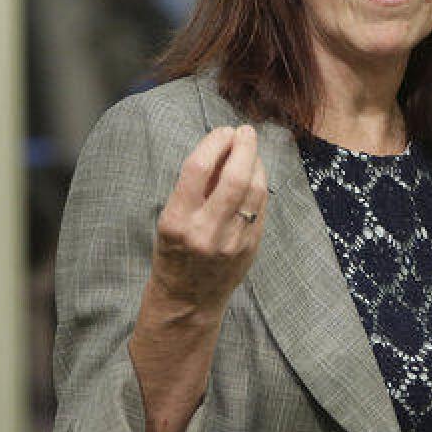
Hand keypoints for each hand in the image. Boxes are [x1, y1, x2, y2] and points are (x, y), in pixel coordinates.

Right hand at [149, 124, 268, 316]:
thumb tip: (222, 147)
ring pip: (254, 190)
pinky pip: (261, 207)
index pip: (197, 168)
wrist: (188, 300)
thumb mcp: (170, 219)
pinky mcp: (250, 247)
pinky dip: (260, 185)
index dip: (214, 142)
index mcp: (177, 220)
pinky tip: (255, 175)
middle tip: (245, 132)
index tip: (223, 131)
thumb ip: (195, 187)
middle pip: (234, 176)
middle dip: (244, 147)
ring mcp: (232, 241)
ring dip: (256, 163)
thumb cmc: (174, 253)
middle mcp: (205, 231)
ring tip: (251, 150)